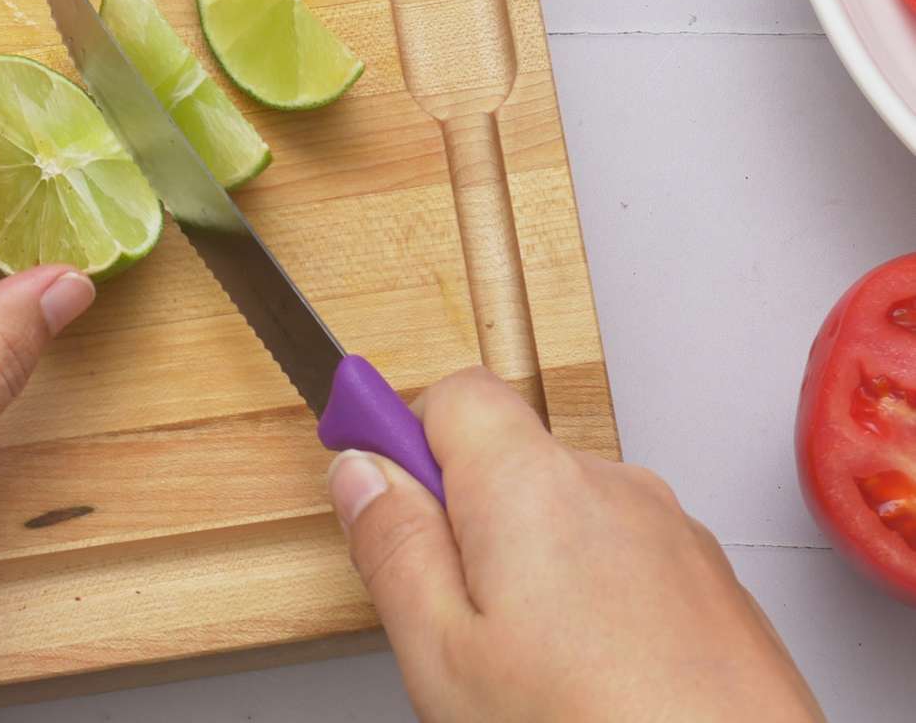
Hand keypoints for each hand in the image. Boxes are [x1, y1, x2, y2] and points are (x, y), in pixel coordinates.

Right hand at [326, 366, 824, 722]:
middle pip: (506, 457)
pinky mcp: (708, 581)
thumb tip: (359, 472)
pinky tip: (589, 675)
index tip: (375, 486)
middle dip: (463, 518)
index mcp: (534, 485)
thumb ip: (393, 545)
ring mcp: (670, 532)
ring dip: (528, 563)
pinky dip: (590, 595)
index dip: (400, 434)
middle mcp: (612, 486)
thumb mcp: (445, 654)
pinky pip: (619, 556)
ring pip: (563, 513)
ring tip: (529, 667)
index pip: (453, 392)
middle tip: (451, 616)